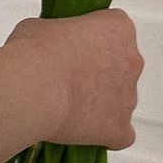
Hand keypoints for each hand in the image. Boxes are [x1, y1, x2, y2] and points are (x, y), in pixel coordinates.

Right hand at [6, 8, 143, 149]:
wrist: (30, 87)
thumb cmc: (34, 53)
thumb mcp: (38, 27)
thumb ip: (55, 36)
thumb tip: (47, 49)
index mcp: (118, 28)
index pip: (115, 30)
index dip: (91, 40)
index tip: (72, 47)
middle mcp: (132, 61)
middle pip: (120, 66)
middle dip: (97, 73)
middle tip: (66, 78)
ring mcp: (129, 97)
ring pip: (119, 100)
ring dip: (98, 103)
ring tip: (65, 106)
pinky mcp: (119, 127)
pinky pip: (121, 134)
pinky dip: (106, 134)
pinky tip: (84, 131)